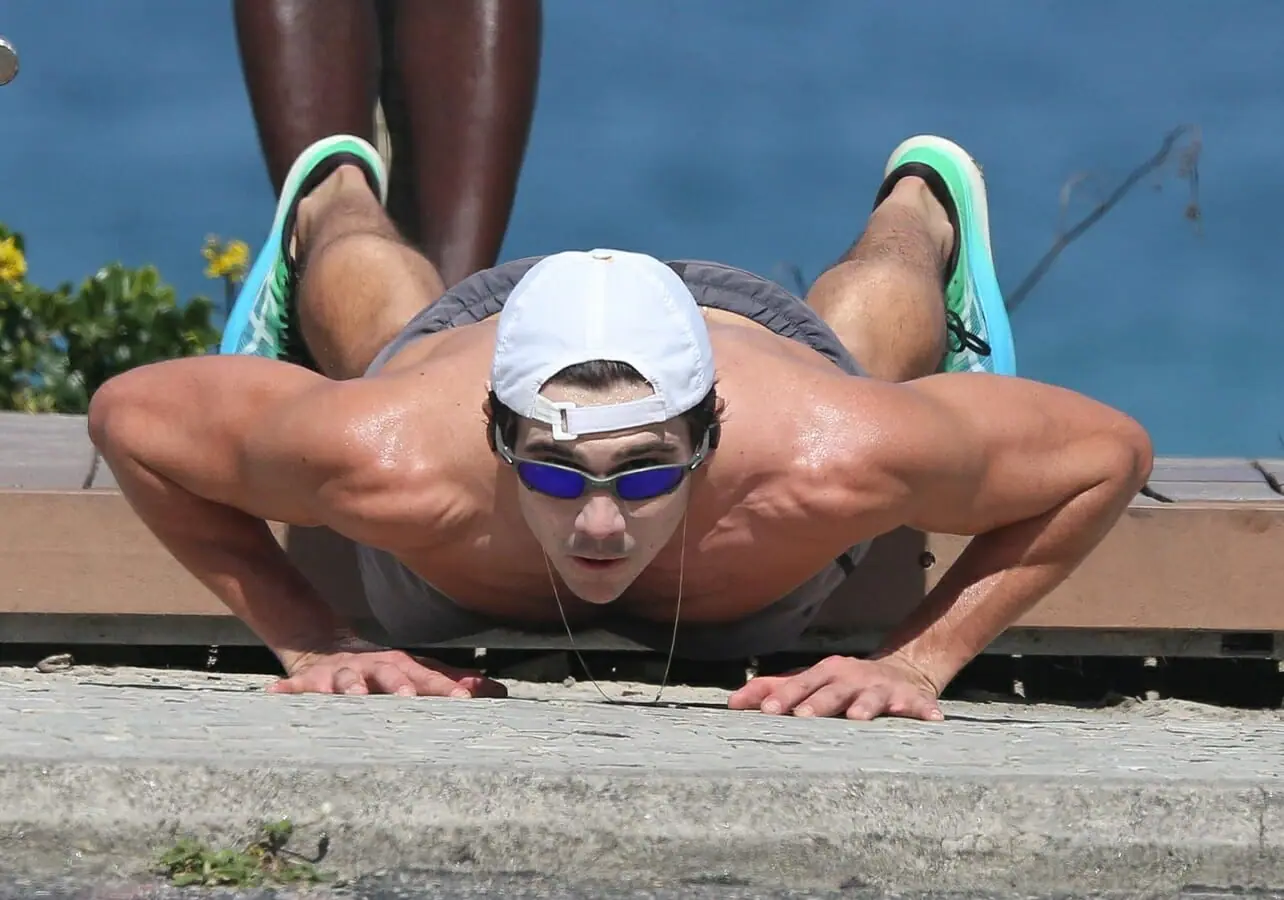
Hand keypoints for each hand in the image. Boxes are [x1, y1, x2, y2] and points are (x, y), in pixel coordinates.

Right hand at [269, 647, 507, 698]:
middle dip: (400, 685)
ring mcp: (341, 674)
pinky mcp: (309, 680)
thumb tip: (498, 690)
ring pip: (345, 680)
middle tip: (410, 698)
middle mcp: (374, 668)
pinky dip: (287, 691)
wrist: (326, 644)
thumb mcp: (415, 672)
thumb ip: (452, 682)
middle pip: (390, 674)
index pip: (429, 678)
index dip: (447, 688)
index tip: (467, 700)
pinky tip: (274, 695)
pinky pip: (295, 687)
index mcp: (402, 667)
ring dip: (349, 688)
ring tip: (354, 697)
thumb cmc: (379, 668)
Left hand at [727, 654, 942, 720]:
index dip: (783, 697)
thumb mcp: (811, 682)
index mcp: (826, 673)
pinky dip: (925, 712)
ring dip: (865, 706)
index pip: (800, 684)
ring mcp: (881, 688)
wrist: (901, 671)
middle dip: (818, 702)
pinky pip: (919, 705)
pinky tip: (932, 720)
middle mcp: (852, 677)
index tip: (765, 712)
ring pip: (872, 697)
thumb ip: (773, 689)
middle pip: (832, 690)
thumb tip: (732, 702)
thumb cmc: (844, 683)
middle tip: (803, 717)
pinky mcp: (911, 699)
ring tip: (858, 718)